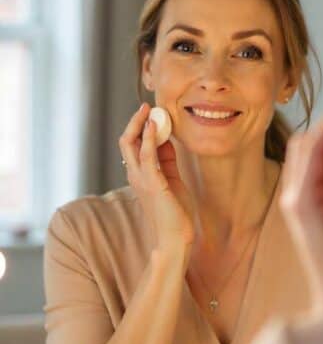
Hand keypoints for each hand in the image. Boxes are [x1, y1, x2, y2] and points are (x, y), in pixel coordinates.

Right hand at [119, 103, 194, 250]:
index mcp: (140, 175)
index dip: (140, 128)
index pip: (132, 146)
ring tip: (148, 110)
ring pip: (130, 144)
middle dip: (135, 122)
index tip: (151, 114)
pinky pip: (147, 156)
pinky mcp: (153, 183)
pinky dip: (149, 138)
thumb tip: (167, 140)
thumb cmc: (175, 212)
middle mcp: (136, 175)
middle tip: (145, 106)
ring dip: (139, 124)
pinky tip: (155, 125)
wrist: (175, 237)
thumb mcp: (172, 180)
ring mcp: (142, 179)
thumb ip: (168, 161)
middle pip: (126, 141)